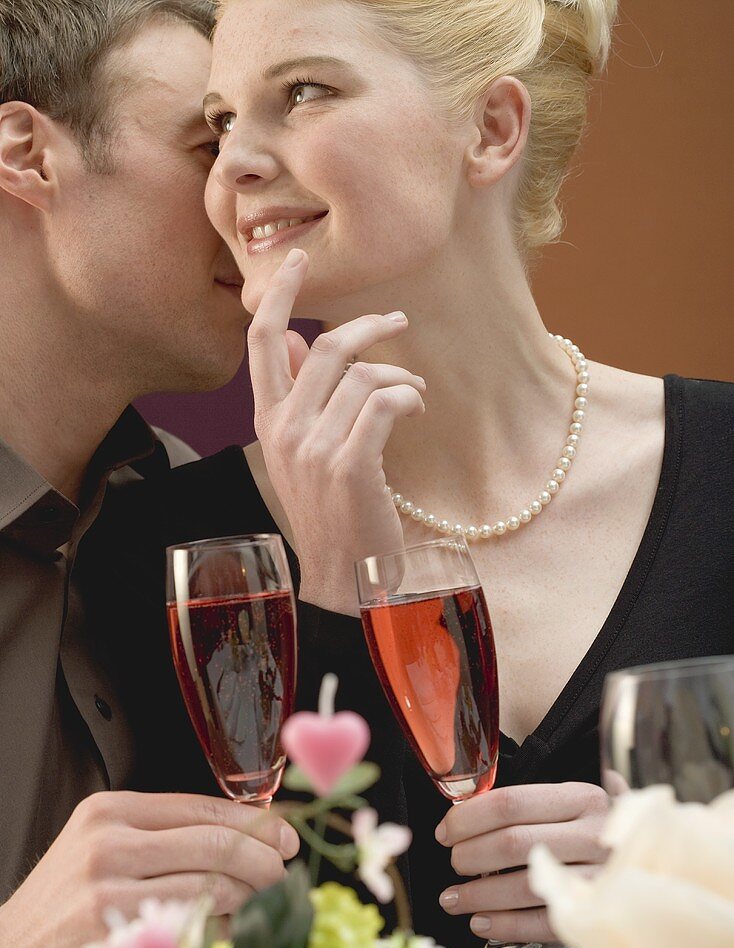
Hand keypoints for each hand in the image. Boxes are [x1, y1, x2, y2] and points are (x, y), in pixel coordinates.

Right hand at [0, 791, 298, 947]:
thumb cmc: (64, 905)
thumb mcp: (104, 847)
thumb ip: (168, 832)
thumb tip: (256, 827)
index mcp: (110, 812)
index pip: (204, 807)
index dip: (256, 822)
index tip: (285, 835)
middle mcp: (110, 846)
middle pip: (219, 845)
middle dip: (265, 861)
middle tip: (281, 873)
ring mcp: (112, 895)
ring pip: (215, 889)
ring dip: (249, 900)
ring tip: (253, 904)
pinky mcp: (119, 942)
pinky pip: (198, 933)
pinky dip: (223, 934)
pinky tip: (224, 932)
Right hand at [247, 248, 425, 614]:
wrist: (344, 575)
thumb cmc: (331, 511)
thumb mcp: (302, 452)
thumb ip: (296, 394)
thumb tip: (293, 338)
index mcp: (269, 421)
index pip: (261, 342)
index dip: (278, 295)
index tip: (297, 259)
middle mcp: (285, 429)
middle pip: (325, 347)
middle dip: (369, 326)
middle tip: (398, 322)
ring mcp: (315, 448)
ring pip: (362, 374)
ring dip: (398, 374)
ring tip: (413, 392)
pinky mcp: (351, 465)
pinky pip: (385, 401)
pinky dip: (408, 396)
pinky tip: (416, 407)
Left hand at [435, 782, 608, 942]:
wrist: (660, 867)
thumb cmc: (600, 831)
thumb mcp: (576, 804)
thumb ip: (533, 804)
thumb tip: (466, 807)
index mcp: (582, 798)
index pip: (510, 803)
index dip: (468, 818)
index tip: (445, 832)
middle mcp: (593, 834)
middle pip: (513, 843)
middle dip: (469, 856)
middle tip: (453, 863)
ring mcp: (599, 877)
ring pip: (524, 885)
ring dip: (478, 895)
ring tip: (453, 899)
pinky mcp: (598, 914)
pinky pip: (543, 922)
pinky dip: (505, 924)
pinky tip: (481, 922)